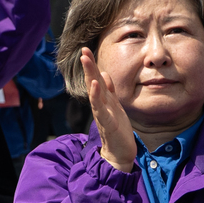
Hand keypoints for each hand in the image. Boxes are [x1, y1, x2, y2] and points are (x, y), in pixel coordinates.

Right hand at [81, 47, 136, 170]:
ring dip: (90, 75)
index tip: (87, 50)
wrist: (119, 153)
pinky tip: (95, 85)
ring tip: (87, 61)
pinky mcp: (106, 122)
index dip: (91, 65)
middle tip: (84, 50)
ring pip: (94, 91)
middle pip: (92, 81)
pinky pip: (100, 107)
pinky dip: (96, 96)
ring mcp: (102, 113)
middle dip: (88, 66)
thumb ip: (109, 91)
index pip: (95, 79)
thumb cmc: (118, 130)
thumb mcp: (115, 106)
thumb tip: (104, 74)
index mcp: (103, 100)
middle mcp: (100, 104)